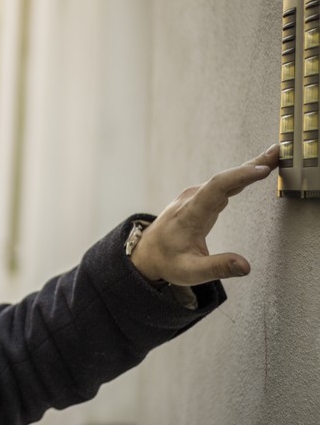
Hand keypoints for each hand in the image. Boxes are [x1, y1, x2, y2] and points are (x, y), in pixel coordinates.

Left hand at [130, 144, 279, 285]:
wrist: (147, 253)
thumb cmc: (168, 262)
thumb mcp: (190, 272)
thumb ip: (218, 268)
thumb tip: (245, 266)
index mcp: (190, 214)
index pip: (216, 188)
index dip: (239, 177)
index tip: (262, 170)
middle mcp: (192, 200)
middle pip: (223, 179)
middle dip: (251, 165)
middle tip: (277, 152)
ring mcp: (195, 197)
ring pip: (224, 179)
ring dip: (249, 168)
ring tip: (274, 157)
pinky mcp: (199, 198)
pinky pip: (222, 184)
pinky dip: (241, 176)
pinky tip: (256, 170)